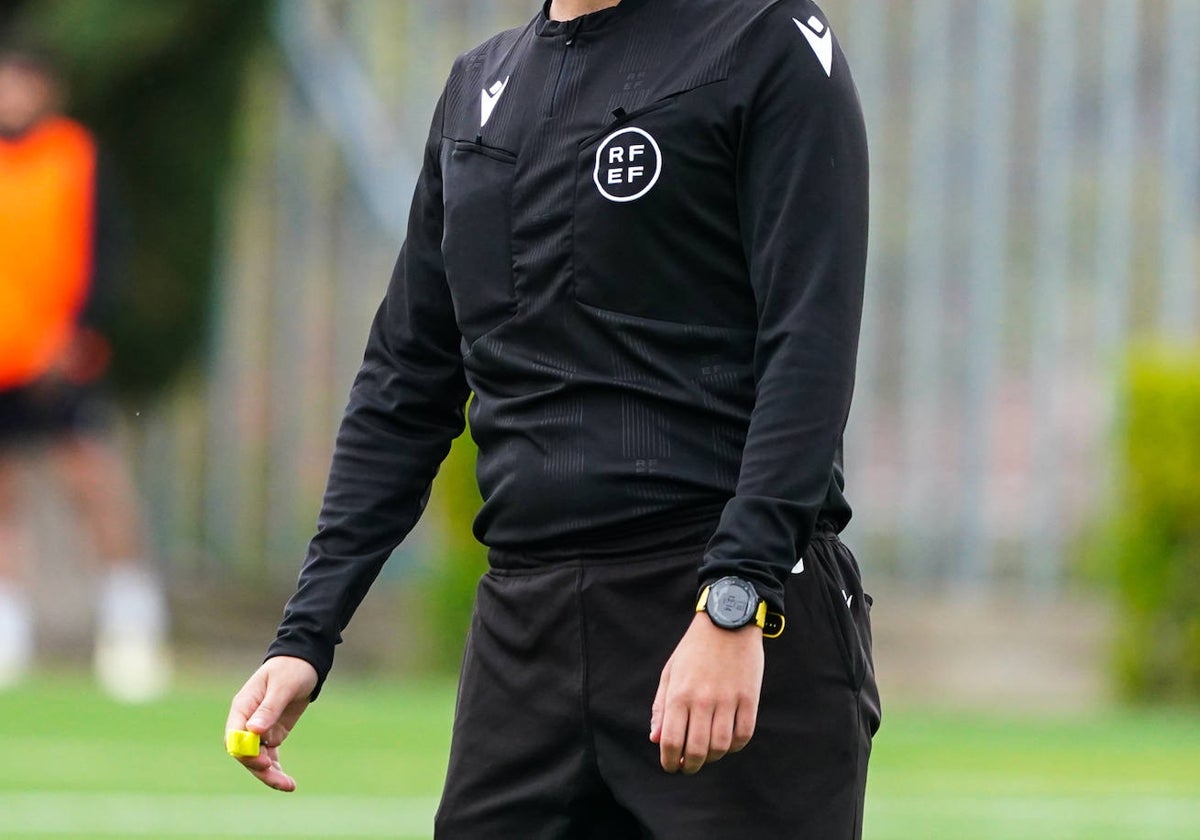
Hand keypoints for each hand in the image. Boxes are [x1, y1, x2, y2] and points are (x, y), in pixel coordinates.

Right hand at [225, 656, 317, 791]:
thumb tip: (253, 730)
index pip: (233, 736)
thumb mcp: (282, 686)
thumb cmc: (291, 668)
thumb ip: (269, 708)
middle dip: (259, 768)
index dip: (244, 752)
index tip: (262, 761)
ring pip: (258, 758)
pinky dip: (276, 769)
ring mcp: (260, 729)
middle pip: (244, 753)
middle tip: (279, 779)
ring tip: (288, 786)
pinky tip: (287, 782)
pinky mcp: (273, 733)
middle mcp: (247, 721)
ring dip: (270, 774)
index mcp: (243, 706)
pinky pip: (270, 755)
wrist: (306, 662)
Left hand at [649, 612, 763, 774]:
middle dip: (690, 765)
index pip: (671, 740)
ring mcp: (728, 699)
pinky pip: (743, 734)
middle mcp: (702, 699)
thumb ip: (661, 707)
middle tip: (689, 766)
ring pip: (721, 746)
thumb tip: (656, 739)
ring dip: (713, 758)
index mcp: (679, 693)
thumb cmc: (694, 649)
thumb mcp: (670, 672)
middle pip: (696, 749)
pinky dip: (735, 746)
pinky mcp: (749, 697)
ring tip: (708, 755)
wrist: (728, 621)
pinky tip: (728, 743)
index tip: (671, 766)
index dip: (669, 761)